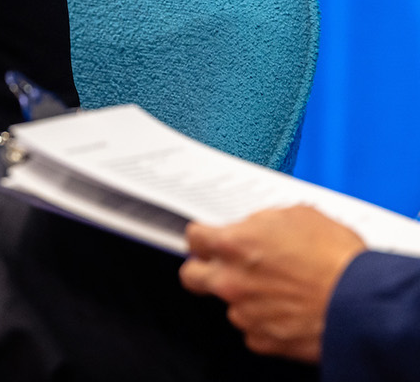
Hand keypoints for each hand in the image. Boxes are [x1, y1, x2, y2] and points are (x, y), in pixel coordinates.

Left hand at [178, 205, 366, 362]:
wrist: (363, 302)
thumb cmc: (337, 258)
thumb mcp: (299, 216)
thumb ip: (263, 221)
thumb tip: (254, 227)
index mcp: (234, 244)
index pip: (194, 237)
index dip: (204, 237)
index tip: (211, 240)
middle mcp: (230, 280)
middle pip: (192, 275)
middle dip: (204, 269)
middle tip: (226, 267)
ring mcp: (244, 312)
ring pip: (228, 304)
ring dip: (244, 298)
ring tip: (277, 292)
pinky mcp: (262, 339)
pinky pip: (252, 330)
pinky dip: (264, 323)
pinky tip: (287, 313)